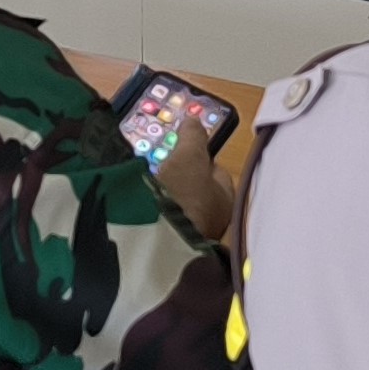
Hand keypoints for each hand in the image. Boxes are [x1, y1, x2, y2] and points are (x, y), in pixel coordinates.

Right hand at [151, 122, 237, 240]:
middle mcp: (214, 220)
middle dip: (182, 180)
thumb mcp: (188, 157)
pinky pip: (164, 223)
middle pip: (198, 192)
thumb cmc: (183, 196)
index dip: (200, 158)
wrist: (160, 241)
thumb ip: (193, 138)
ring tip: (149, 189)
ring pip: (180, 209)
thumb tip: (194, 121)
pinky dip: (155, 215)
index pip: (217, 172)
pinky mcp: (172, 247)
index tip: (183, 151)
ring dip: (167, 199)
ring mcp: (193, 236)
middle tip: (163, 170)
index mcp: (226, 198)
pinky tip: (142, 209)